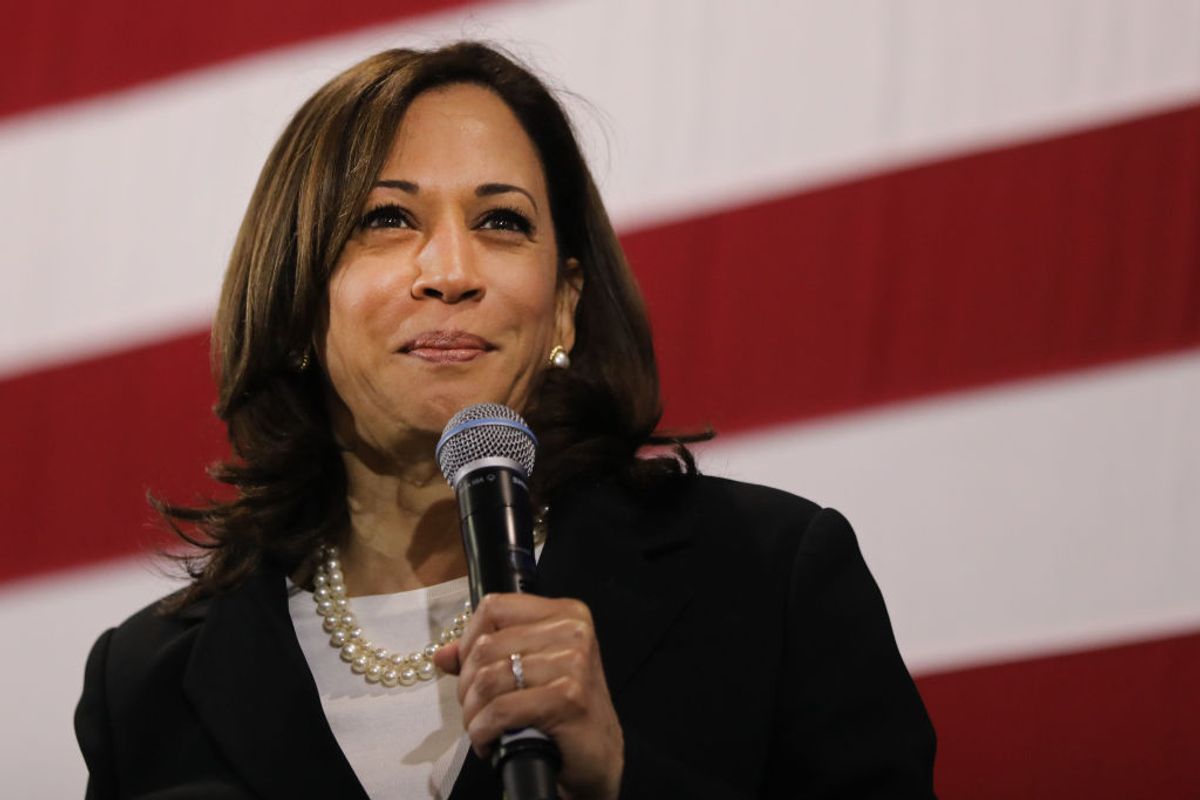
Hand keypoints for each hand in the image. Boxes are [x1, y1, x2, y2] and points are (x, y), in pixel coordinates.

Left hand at [433, 594, 623, 799]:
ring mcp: (573, 663)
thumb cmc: (563, 710)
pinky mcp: (568, 697)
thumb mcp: (529, 671)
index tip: (470, 670)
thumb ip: (487, 656)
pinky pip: (501, 709)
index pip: (494, 608)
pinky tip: (489, 742)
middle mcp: (573, 631)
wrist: (599, 754)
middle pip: (486, 647)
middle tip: (475, 710)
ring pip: (488, 679)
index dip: (468, 640)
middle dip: (467, 686)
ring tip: (481, 728)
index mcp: (565, 613)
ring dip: (473, 713)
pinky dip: (484, 730)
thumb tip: (442, 655)